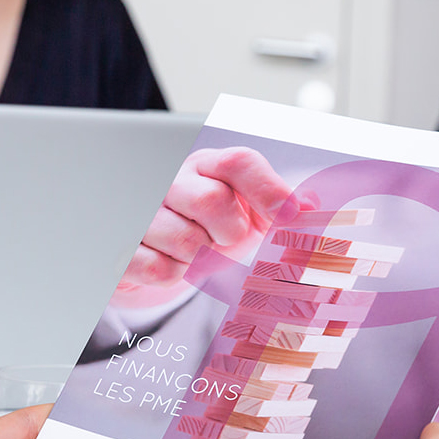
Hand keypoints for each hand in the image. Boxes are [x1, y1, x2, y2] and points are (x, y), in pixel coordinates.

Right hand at [113, 147, 310, 308]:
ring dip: (201, 259)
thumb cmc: (207, 230)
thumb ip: (279, 208)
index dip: (268, 189)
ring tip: (196, 253)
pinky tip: (173, 264)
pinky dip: (175, 275)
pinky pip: (160, 268)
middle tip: (226, 241)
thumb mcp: (246, 215)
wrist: (153, 252)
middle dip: (229, 232)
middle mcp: (172, 181)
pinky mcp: (124, 247)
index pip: (239, 163)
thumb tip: (313, 206)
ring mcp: (143, 212)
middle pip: (212, 200)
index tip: (290, 216)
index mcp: (207, 167)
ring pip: (185, 241)